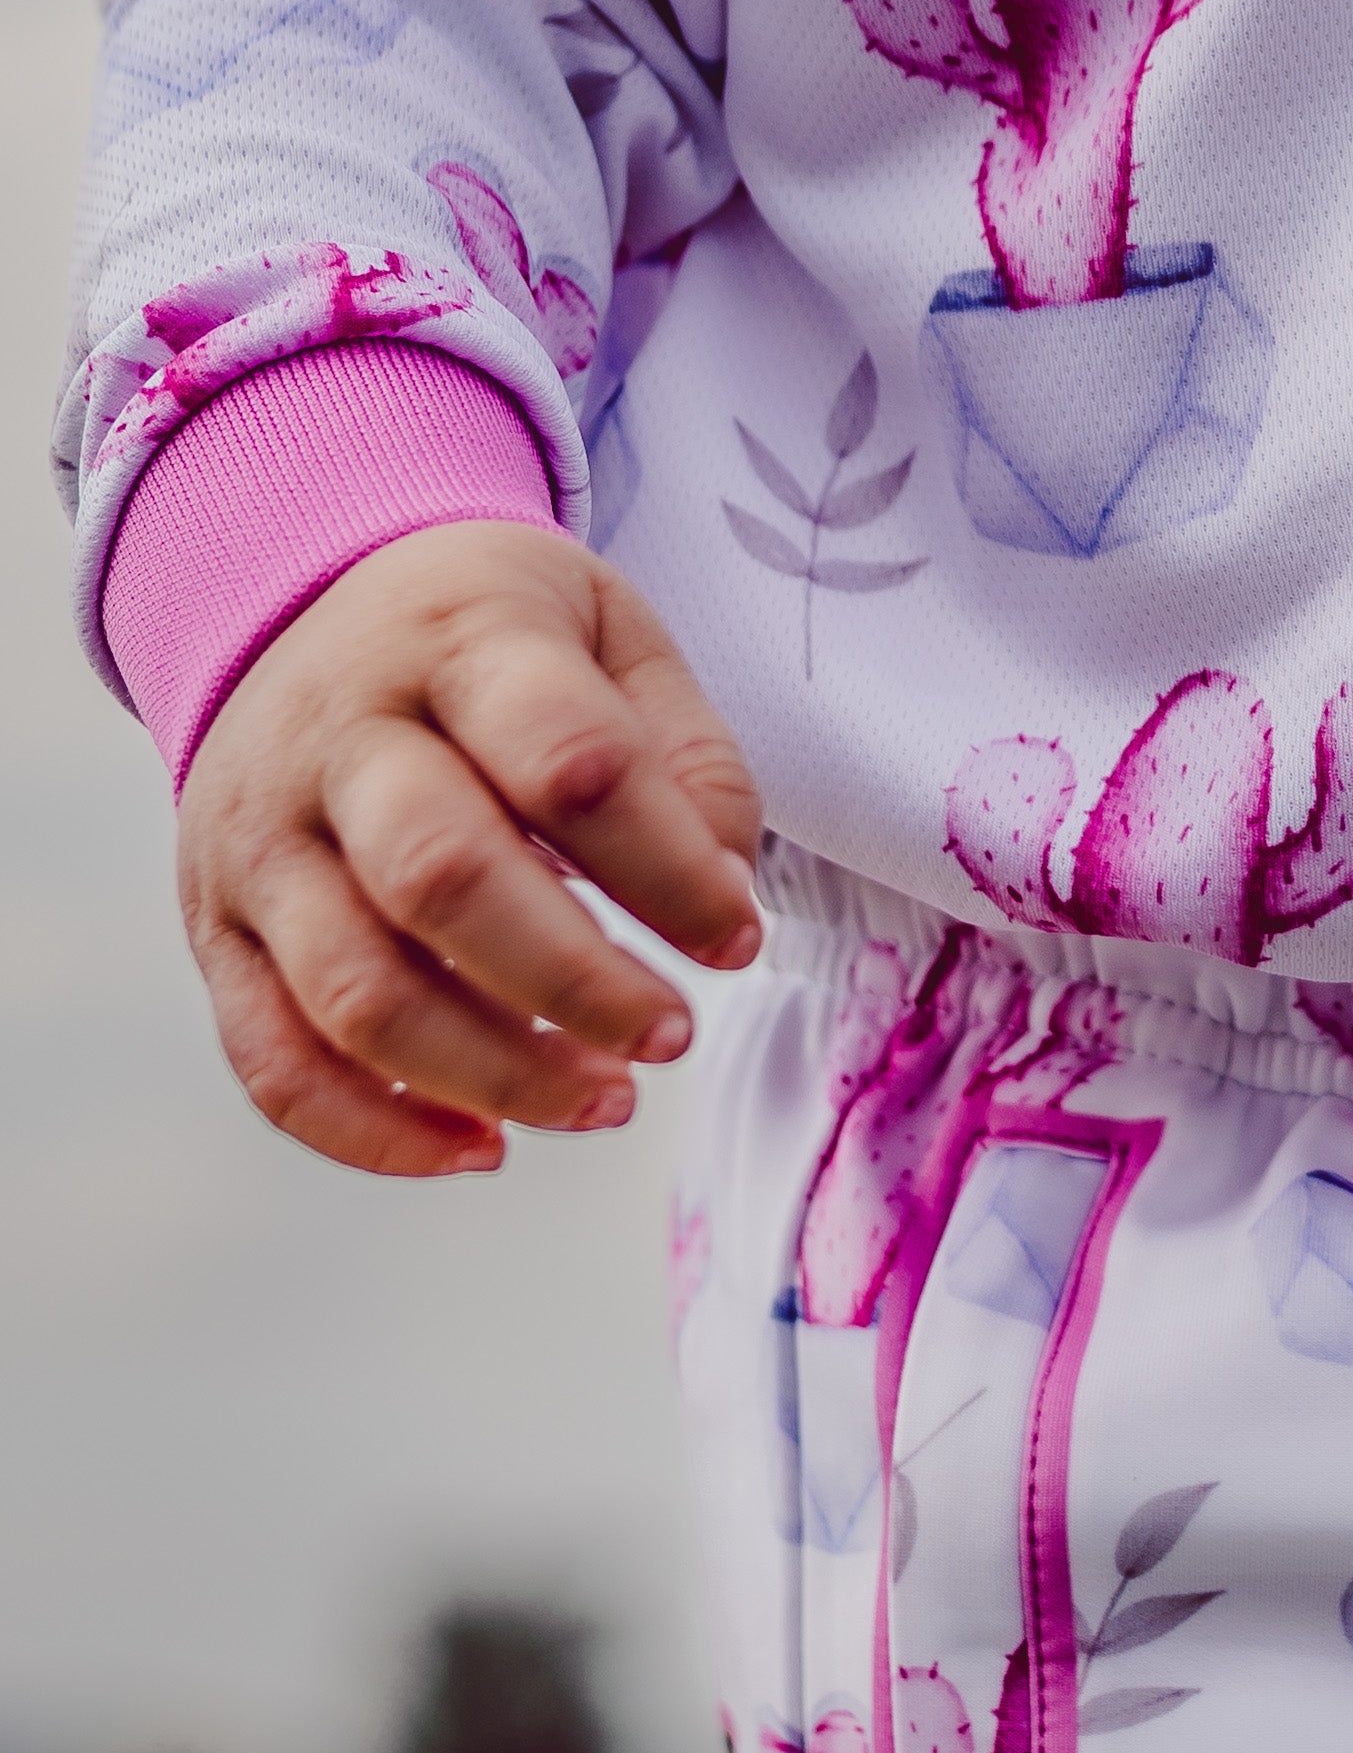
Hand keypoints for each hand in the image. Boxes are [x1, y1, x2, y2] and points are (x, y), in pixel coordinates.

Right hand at [176, 527, 762, 1177]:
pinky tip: (482, 1143)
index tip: (736, 937)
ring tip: (603, 1098)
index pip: (568, 762)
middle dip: (576, 984)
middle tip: (670, 1034)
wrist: (302, 609)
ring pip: (356, 991)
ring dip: (494, 1071)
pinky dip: (374, 1131)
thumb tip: (723, 888)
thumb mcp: (609, 631)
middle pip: (443, 881)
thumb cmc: (490, 638)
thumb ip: (685, 751)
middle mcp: (337, 737)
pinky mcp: (215, 927)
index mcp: (460, 639)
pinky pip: (272, 1059)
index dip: (667, 868)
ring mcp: (261, 839)